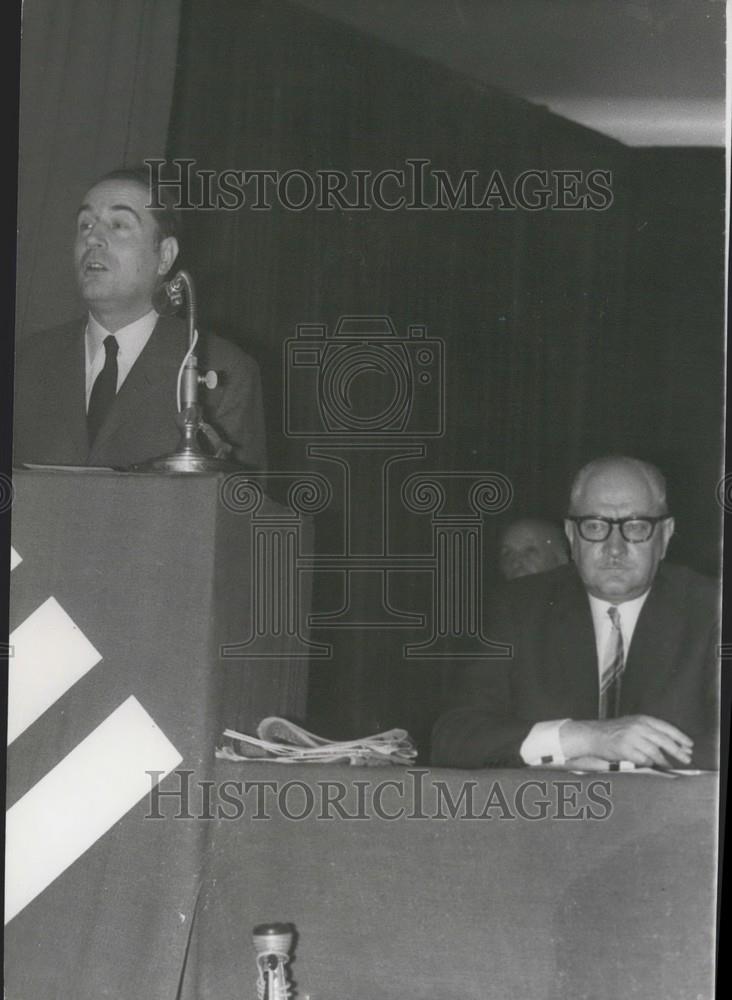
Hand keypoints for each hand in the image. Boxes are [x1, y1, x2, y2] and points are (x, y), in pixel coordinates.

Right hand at [560, 716, 692, 766]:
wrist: (592, 734)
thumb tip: (672, 744)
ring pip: (655, 752)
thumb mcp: (633, 725)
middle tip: (686, 758)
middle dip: (678, 751)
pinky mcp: (625, 749)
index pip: (667, 728)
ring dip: (663, 760)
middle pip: (664, 740)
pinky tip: (650, 764)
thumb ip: (650, 732)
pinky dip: (648, 763)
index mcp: (642, 719)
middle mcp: (638, 726)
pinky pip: (643, 759)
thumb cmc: (613, 731)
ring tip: (668, 764)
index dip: (680, 737)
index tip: (689, 745)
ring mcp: (631, 738)